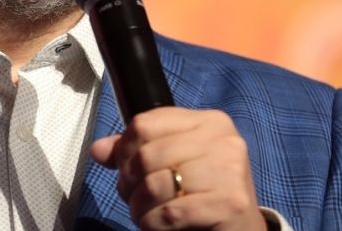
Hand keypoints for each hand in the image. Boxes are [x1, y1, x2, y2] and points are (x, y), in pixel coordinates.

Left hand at [89, 107, 266, 229]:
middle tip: (134, 199)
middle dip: (130, 183)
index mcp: (208, 121)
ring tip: (145, 214)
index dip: (123, 150)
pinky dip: (154, 223)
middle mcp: (223, 140)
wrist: (242, 230)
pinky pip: (170, 212)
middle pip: (147, 155)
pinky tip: (157, 225)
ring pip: (155, 184)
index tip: (126, 171)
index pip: (144, 123)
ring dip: (140, 207)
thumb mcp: (172, 164)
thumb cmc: (204, 194)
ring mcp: (229, 170)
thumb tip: (99, 150)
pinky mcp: (230, 203)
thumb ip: (136, 152)